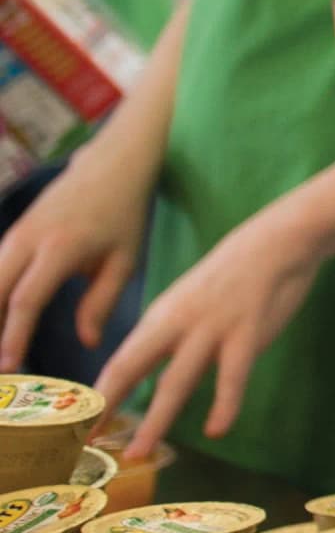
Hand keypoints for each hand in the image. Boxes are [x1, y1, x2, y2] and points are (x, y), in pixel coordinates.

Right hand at [0, 144, 156, 372]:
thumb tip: (89, 342)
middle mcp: (27, 240)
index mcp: (60, 248)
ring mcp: (13, 234)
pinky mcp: (10, 235)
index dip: (14, 335)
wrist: (110, 165)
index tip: (9, 367)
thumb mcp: (124, 259)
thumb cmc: (123, 215)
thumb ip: (102, 301)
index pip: (27, 299)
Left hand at [91, 204, 322, 456]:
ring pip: (176, 381)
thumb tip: (155, 367)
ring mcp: (211, 329)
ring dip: (155, 420)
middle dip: (109, 406)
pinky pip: (232, 377)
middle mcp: (177, 323)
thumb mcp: (191, 300)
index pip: (121, 361)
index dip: (101, 395)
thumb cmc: (236, 273)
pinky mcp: (247, 333)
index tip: (84, 426)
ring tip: (140, 452)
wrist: (277, 241)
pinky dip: (224, 405)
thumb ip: (173, 332)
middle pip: (132, 368)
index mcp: (161, 316)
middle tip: (89, 442)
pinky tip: (217, 430)